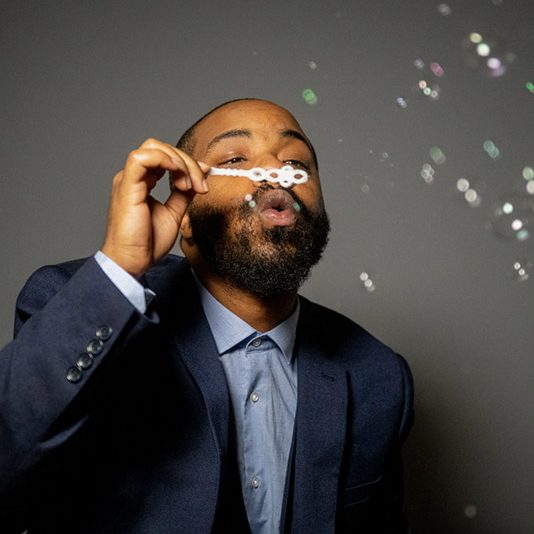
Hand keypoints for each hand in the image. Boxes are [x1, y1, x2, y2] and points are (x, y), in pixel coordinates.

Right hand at [102, 138, 208, 276]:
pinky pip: (142, 158)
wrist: (133, 262)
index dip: (188, 163)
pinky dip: (164, 160)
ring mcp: (128, 179)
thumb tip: (201, 172)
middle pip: (161, 148)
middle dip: (187, 162)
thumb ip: (184, 193)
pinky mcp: (126, 186)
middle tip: (200, 185)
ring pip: (153, 148)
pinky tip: (178, 175)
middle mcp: (134, 177)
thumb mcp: (174, 213)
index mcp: (143, 182)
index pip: (165, 157)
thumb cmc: (148, 243)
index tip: (203, 182)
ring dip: (179, 161)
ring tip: (188, 185)